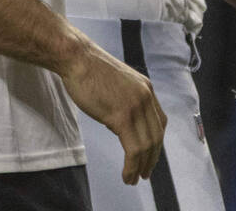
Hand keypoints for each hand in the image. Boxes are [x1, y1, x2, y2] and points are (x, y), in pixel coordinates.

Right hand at [58, 30, 165, 184]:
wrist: (75, 57)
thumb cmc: (86, 67)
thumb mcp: (115, 82)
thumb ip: (124, 99)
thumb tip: (121, 122)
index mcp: (146, 88)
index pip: (160, 122)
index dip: (156, 142)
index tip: (150, 155)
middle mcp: (146, 97)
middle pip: (156, 136)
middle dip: (152, 159)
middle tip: (145, 173)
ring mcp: (135, 107)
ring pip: (147, 146)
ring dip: (142, 167)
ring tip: (134, 178)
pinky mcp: (122, 117)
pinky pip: (133, 149)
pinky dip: (132, 165)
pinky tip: (127, 174)